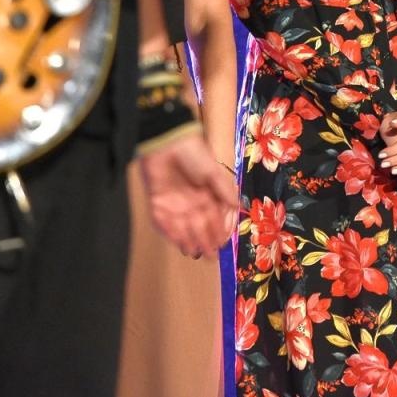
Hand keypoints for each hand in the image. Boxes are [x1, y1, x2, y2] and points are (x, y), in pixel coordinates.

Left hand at [138, 131, 238, 258]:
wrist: (167, 140)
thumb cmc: (193, 151)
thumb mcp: (213, 170)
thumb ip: (224, 189)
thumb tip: (239, 207)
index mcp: (206, 192)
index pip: (214, 216)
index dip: (218, 231)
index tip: (222, 244)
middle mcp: (191, 200)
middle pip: (199, 224)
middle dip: (205, 240)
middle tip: (210, 255)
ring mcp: (174, 201)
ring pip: (182, 226)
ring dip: (188, 240)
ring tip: (194, 253)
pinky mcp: (158, 200)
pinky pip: (163, 221)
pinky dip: (171, 232)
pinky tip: (177, 242)